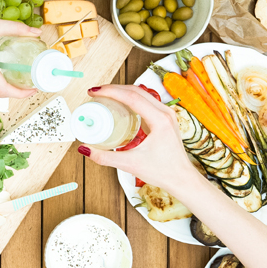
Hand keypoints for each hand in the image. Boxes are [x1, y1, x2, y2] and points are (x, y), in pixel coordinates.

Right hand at [77, 85, 196, 189]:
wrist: (182, 179)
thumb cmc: (163, 172)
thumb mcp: (130, 165)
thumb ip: (105, 157)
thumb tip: (85, 149)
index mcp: (160, 120)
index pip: (132, 97)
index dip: (110, 91)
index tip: (94, 92)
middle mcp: (165, 113)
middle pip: (136, 91)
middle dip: (113, 88)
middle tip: (95, 92)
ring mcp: (167, 114)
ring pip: (142, 93)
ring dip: (122, 91)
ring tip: (105, 95)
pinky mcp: (166, 118)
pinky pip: (147, 101)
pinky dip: (131, 98)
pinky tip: (120, 104)